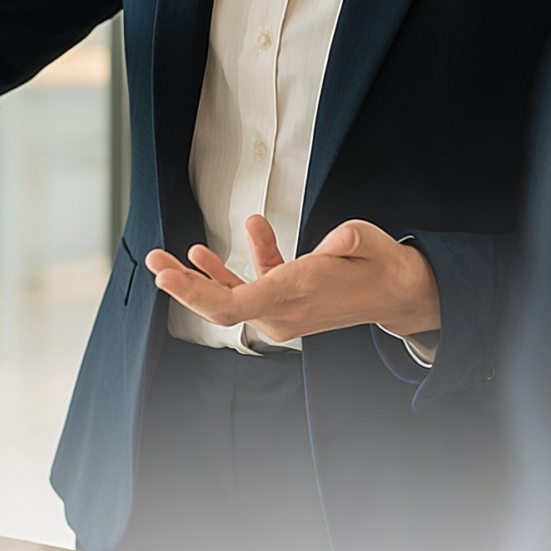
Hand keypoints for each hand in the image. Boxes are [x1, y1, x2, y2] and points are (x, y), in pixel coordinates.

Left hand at [145, 214, 438, 341]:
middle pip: (222, 305)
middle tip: (155, 262)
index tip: (167, 275)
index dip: (196, 291)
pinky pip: (245, 291)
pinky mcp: (283, 300)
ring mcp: (281, 309)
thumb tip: (334, 242)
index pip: (236, 302)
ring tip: (166, 257)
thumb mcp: (367, 241)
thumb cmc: (378, 263)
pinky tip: (204, 254)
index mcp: (298, 293)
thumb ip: (348, 242)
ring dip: (197, 278)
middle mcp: (283, 309)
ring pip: (229, 298)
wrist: (395, 290)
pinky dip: (223, 273)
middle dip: (185, 286)